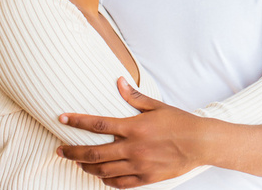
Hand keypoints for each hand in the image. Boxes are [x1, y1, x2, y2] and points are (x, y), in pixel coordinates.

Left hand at [57, 77, 209, 188]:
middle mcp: (133, 148)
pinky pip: (119, 183)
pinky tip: (101, 176)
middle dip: (72, 152)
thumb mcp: (157, 106)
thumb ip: (135, 97)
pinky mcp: (146, 178)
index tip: (62, 118)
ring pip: (103, 170)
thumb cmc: (180, 122)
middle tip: (60, 150)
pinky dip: (106, 180)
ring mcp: (138, 165)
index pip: (98, 124)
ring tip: (78, 163)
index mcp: (134, 127)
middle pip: (94, 153)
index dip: (77, 121)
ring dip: (86, 167)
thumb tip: (119, 81)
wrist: (201, 143)